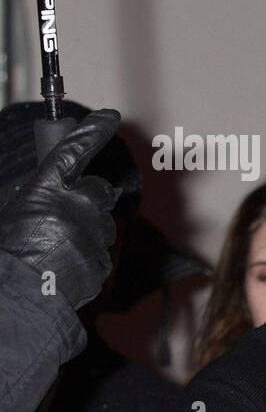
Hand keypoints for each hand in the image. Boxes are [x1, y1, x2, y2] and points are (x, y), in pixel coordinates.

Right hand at [0, 109, 121, 309]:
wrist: (18, 295)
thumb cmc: (9, 249)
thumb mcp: (12, 209)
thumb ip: (40, 195)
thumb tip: (54, 192)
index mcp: (47, 188)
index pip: (75, 149)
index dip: (94, 130)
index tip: (110, 116)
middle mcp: (76, 205)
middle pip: (100, 191)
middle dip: (90, 198)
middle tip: (66, 216)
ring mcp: (93, 233)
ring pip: (102, 224)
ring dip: (87, 230)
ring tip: (56, 249)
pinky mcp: (103, 259)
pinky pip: (101, 252)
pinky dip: (87, 257)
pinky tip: (64, 267)